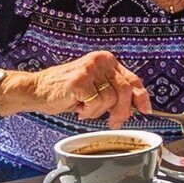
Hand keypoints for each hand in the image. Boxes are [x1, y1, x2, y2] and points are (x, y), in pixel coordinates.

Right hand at [28, 50, 147, 123]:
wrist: (37, 89)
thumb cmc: (65, 91)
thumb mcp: (95, 87)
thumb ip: (114, 91)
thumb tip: (136, 107)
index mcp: (106, 60)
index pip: (133, 79)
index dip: (142, 97)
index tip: (146, 110)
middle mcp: (100, 61)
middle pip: (126, 91)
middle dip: (123, 111)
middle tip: (114, 122)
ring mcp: (90, 69)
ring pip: (111, 99)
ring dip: (98, 111)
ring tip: (84, 107)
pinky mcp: (80, 80)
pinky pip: (96, 104)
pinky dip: (88, 111)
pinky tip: (77, 107)